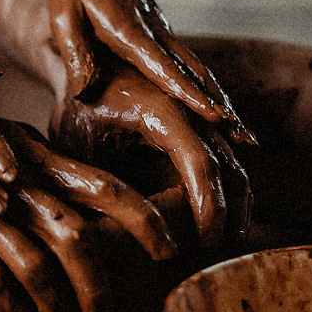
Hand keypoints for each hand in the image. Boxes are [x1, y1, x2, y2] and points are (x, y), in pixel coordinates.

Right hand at [0, 114, 178, 311]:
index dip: (144, 220)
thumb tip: (94, 196)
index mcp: (39, 157)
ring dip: (57, 309)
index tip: (168, 249)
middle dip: (98, 288)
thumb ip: (44, 166)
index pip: (106, 186)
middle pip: (78, 237)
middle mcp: (19, 181)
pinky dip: (15, 309)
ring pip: (37, 265)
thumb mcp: (3, 142)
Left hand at [42, 0, 251, 142]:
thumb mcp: (62, 14)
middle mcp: (154, 31)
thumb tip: (83, 95)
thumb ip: (75, 52)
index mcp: (128, 29)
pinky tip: (219, 108)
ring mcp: (162, 31)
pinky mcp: (161, 33)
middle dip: (220, 106)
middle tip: (247, 139)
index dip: (188, 93)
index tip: (215, 116)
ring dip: (221, 100)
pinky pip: (188, 64)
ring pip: (197, 69)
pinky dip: (207, 87)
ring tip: (244, 134)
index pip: (163, 67)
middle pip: (194, 73)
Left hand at [52, 62, 250, 251]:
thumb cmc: (76, 105)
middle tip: (222, 250)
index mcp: (163, 110)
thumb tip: (112, 224)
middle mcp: (191, 109)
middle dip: (229, 211)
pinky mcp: (197, 121)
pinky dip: (227, 184)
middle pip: (228, 165)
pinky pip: (223, 153)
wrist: (85, 61)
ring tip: (229, 238)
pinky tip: (225, 216)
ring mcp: (198, 113)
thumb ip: (97, 177)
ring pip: (233, 160)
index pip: (201, 164)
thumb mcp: (79, 140)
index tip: (207, 241)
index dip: (208, 207)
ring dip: (235, 200)